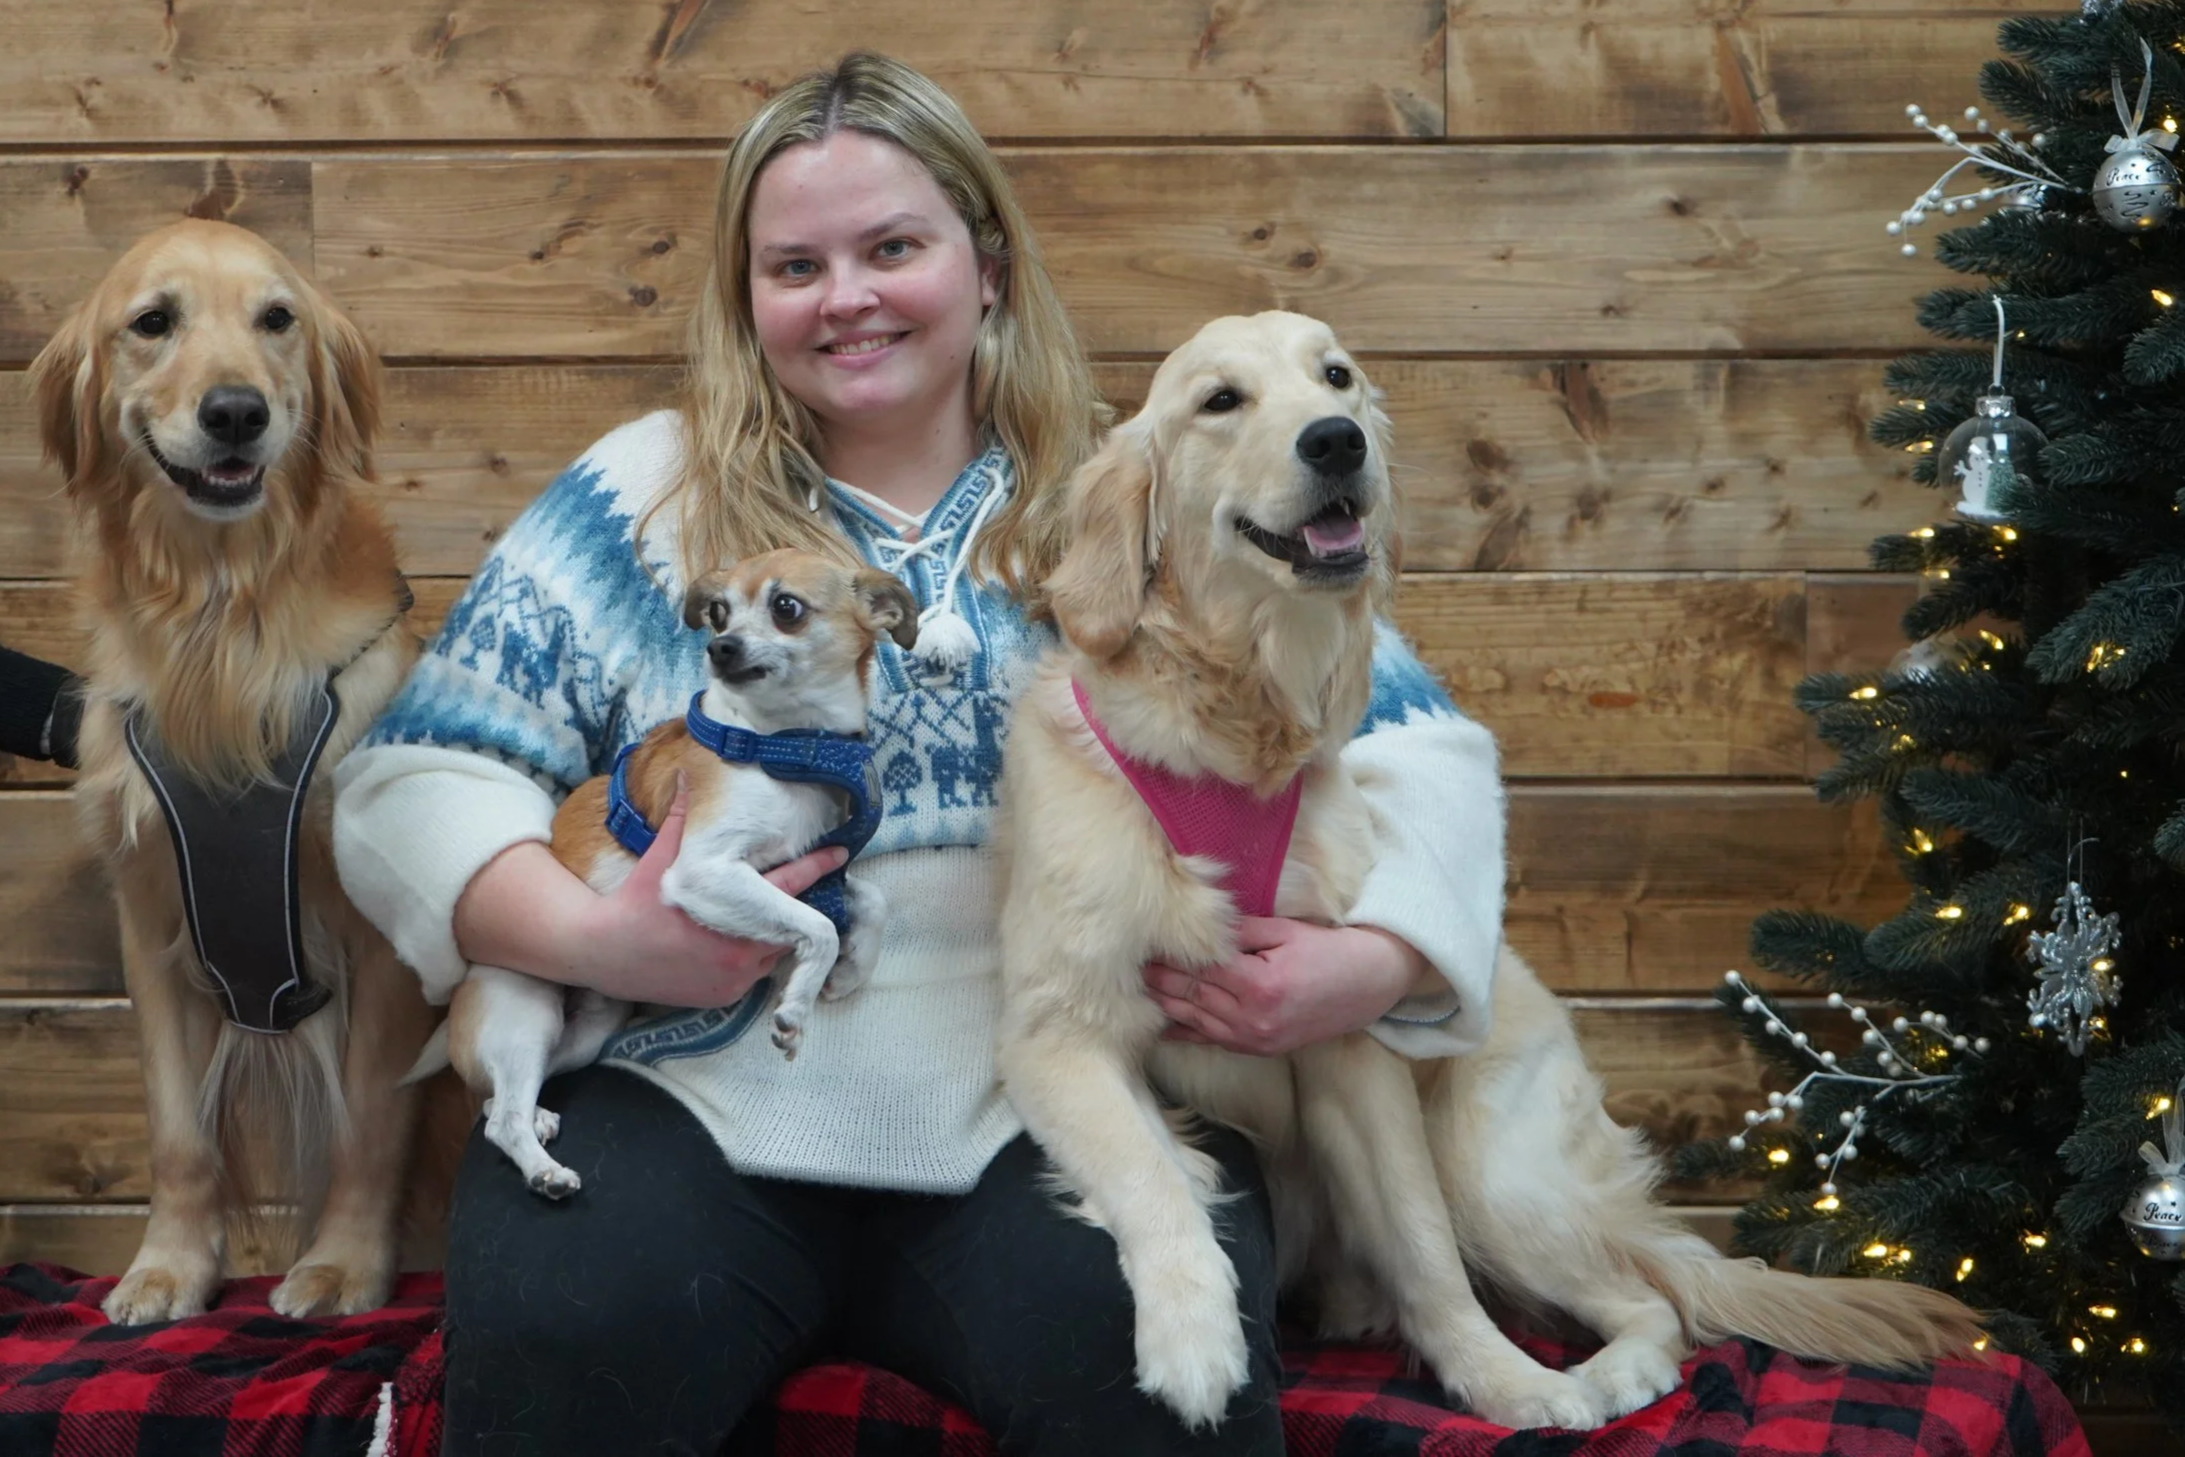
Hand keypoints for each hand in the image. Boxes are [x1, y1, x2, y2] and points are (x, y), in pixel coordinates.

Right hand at [574, 774, 847, 1006]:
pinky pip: (755, 975)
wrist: (604, 953)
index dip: (816, 865)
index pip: (788, 882)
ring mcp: (735, 977)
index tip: (841, 853)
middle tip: (816, 884)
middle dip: (797, 904)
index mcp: (730, 907)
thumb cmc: (636, 900)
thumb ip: (685, 817)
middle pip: (786, 922)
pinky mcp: (725, 997)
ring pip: (773, 952)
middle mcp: (740, 947)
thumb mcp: (662, 856)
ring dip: (775, 933)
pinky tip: (746, 942)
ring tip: (774, 914)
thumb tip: (689, 772)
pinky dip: (755, 959)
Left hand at [1143, 918, 1432, 1055]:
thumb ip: (1240, 931)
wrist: (1373, 984)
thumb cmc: (1332, 950)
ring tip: (1137, 989)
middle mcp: (1253, 1017)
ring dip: (1166, 1006)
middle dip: (1158, 982)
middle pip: (1191, 998)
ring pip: (1197, 1023)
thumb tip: (1200, 925)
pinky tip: (1162, 1022)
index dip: (1168, 958)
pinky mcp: (1260, 1048)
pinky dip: (1185, 1032)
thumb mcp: (1286, 931)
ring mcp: (1256, 1038)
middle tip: (1128, 966)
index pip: (1198, 971)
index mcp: (1259, 984)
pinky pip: (1213, 1041)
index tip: (1143, 945)